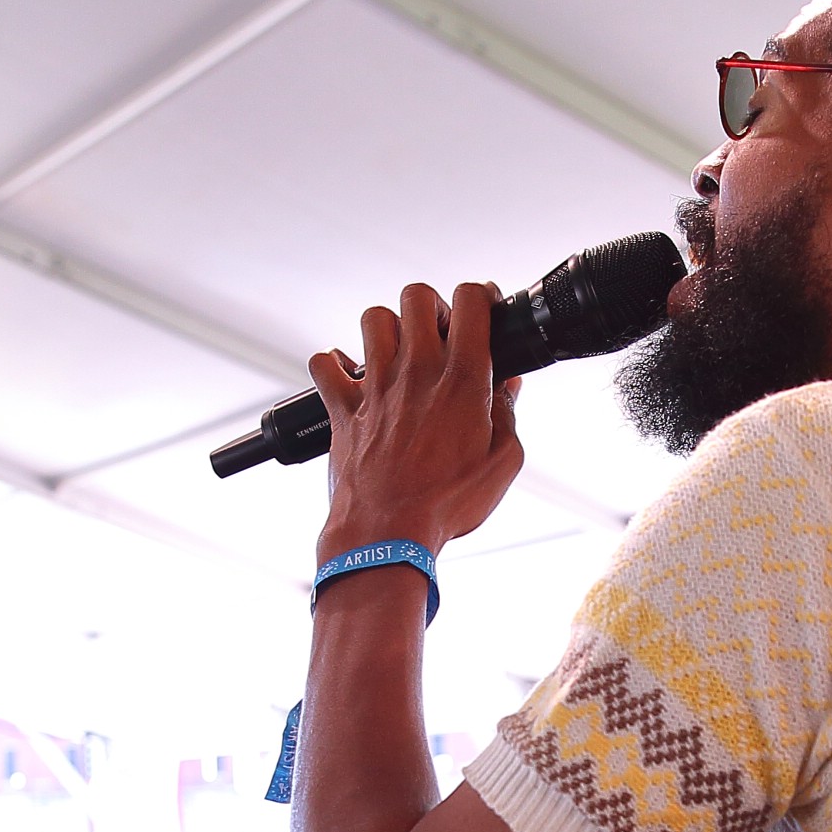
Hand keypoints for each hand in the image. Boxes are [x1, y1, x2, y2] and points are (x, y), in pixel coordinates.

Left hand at [309, 281, 524, 560]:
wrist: (389, 535)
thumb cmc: (447, 505)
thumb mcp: (503, 463)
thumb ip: (508, 416)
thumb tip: (507, 388)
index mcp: (462, 379)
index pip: (472, 300)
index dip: (481, 296)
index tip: (483, 311)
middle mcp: (416, 371)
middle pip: (417, 296)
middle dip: (432, 307)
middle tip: (439, 336)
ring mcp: (375, 386)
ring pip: (373, 319)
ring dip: (388, 329)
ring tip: (399, 355)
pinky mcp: (343, 408)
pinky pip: (324, 363)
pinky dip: (333, 365)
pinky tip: (350, 378)